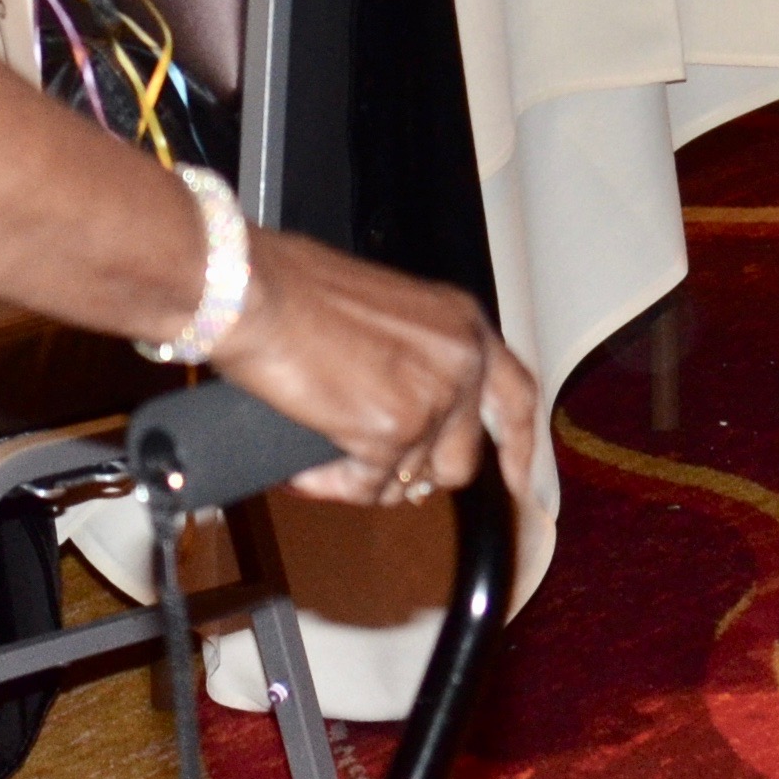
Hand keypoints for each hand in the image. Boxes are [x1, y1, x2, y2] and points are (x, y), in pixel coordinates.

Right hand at [212, 225, 537, 507]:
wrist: (257, 293)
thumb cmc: (297, 291)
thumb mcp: (386, 314)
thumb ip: (416, 360)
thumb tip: (408, 424)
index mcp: (463, 324)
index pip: (517, 396)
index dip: (521, 447)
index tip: (519, 483)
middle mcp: (461, 359)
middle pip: (462, 458)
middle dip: (414, 474)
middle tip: (369, 471)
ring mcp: (433, 398)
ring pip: (413, 481)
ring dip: (366, 480)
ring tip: (323, 457)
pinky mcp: (394, 431)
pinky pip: (368, 488)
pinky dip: (333, 485)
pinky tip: (304, 468)